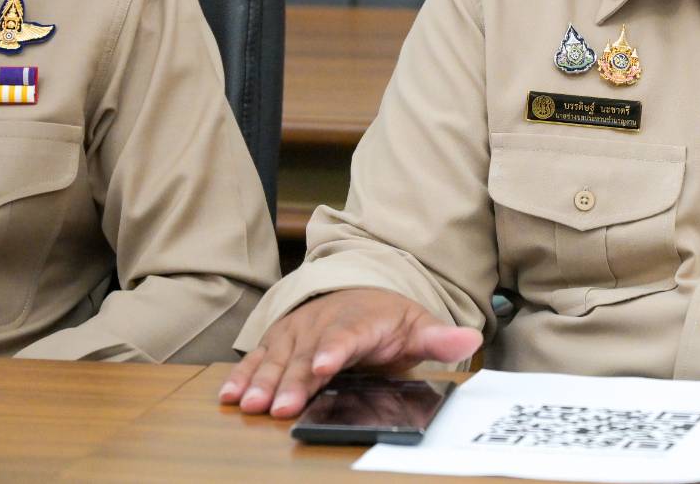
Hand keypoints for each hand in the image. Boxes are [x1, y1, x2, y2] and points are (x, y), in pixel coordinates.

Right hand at [218, 288, 482, 417]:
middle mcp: (324, 325)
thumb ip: (439, 338)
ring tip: (250, 404)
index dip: (335, 350)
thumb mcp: (418, 325)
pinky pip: (258, 358)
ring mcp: (298, 332)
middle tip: (282, 406)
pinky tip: (229, 395)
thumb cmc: (388, 319)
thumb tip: (470, 340)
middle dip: (294, 380)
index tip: (324, 365)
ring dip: (263, 381)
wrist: (359, 293)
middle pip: (308, 354)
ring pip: (278, 358)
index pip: (348, 335)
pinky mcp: (278, 341)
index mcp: (361, 322)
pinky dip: (242, 375)